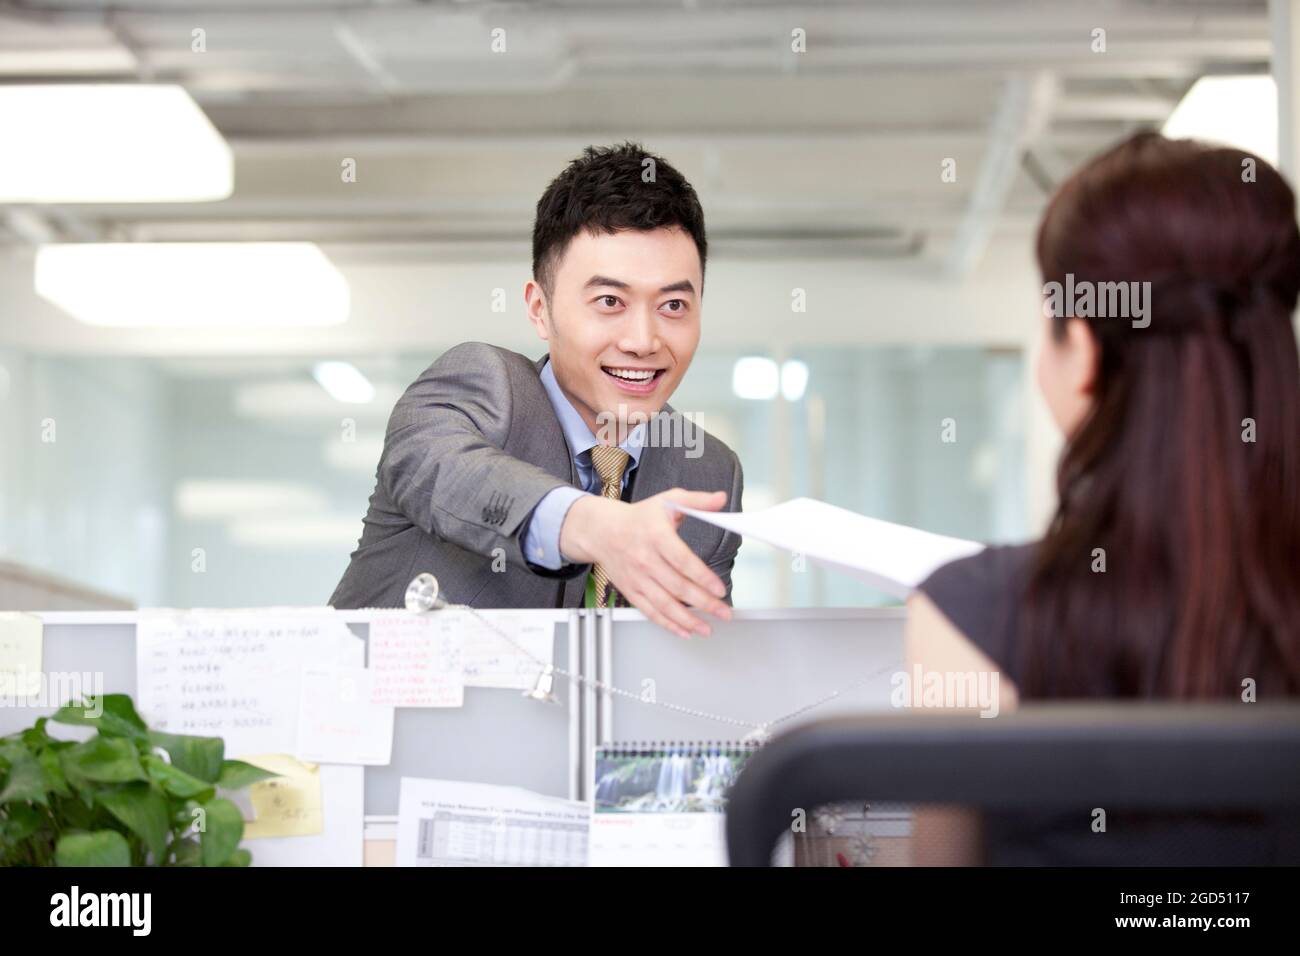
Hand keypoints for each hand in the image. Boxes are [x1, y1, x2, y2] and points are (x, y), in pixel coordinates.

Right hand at [559, 488, 732, 637]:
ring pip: (664, 604)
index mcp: (656, 536)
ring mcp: (637, 578)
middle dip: (704, 603)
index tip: (719, 588)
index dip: (702, 577)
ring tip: (707, 628)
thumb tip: (721, 499)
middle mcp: (645, 559)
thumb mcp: (668, 501)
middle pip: (677, 586)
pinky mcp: (631, 591)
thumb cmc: (639, 517)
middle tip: (724, 612)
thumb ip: (697, 501)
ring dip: (687, 620)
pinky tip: (684, 631)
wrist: (602, 531)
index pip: (682, 560)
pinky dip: (668, 624)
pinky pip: (650, 611)